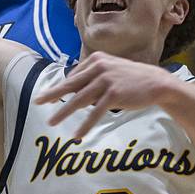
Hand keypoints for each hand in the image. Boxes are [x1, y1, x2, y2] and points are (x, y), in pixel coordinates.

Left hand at [34, 52, 177, 137]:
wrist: (157, 83)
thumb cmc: (131, 78)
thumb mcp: (111, 70)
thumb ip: (93, 77)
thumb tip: (74, 91)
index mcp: (96, 59)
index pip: (74, 76)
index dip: (62, 88)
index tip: (50, 96)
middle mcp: (99, 67)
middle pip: (70, 85)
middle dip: (52, 95)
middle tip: (37, 101)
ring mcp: (106, 80)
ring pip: (79, 100)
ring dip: (64, 112)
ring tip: (52, 122)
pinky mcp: (114, 94)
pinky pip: (95, 112)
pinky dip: (85, 124)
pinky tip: (78, 134)